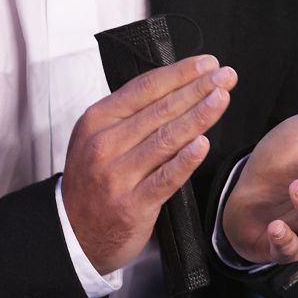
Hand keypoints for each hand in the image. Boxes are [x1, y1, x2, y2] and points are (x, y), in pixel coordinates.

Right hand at [62, 55, 235, 274]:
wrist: (72, 232)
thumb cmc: (92, 182)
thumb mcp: (97, 138)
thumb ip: (129, 116)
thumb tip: (175, 88)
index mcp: (97, 121)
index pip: (144, 88)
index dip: (179, 73)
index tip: (207, 64)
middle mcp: (105, 144)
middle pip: (159, 109)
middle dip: (197, 89)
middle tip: (226, 75)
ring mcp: (117, 175)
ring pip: (166, 139)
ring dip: (198, 115)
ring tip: (221, 99)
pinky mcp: (132, 205)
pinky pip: (165, 178)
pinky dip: (185, 160)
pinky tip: (203, 144)